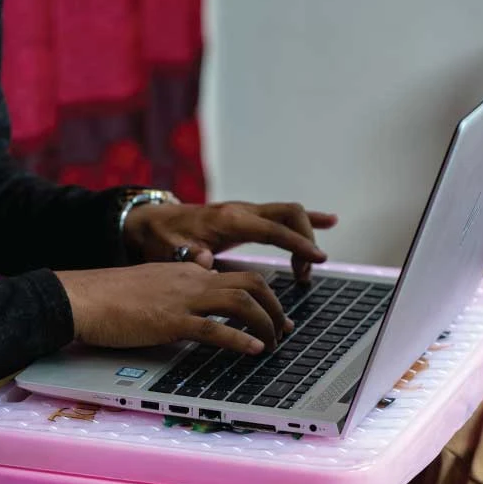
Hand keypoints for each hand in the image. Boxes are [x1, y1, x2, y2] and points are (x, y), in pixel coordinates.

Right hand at [55, 262, 291, 353]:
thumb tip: (197, 308)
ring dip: (265, 324)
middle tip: (285, 331)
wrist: (82, 296)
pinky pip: (214, 328)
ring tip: (274, 344)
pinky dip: (239, 340)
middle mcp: (192, 280)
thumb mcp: (153, 286)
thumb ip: (179, 292)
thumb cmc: (110, 296)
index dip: (264, 296)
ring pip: (242, 303)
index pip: (238, 276)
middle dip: (276, 308)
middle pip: (252, 283)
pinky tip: (253, 351)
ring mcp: (182, 299)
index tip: (274, 316)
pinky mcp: (170, 321)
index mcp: (189, 271)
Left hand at [123, 200, 337, 281]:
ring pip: (289, 214)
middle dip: (306, 240)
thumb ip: (186, 255)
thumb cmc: (163, 238)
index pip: (273, 229)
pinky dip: (305, 220)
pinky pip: (281, 215)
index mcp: (229, 220)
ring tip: (307, 268)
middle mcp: (242, 211)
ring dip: (305, 236)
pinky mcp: (247, 217)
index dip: (297, 244)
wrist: (153, 223)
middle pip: (290, 214)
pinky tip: (329, 221)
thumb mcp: (170, 250)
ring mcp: (246, 212)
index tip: (316, 260)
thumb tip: (203, 259)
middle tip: (305, 272)